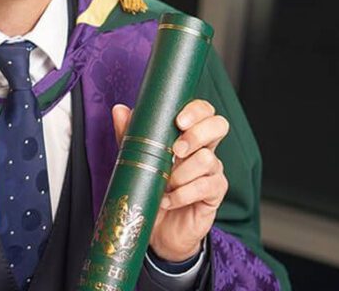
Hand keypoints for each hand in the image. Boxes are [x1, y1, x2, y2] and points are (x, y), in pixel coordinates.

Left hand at [111, 99, 228, 262]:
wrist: (158, 229)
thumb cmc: (151, 189)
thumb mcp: (137, 159)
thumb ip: (130, 135)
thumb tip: (119, 109)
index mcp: (189, 135)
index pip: (204, 111)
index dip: (196, 111)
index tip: (178, 121)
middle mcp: (205, 149)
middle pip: (219, 125)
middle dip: (196, 135)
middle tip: (176, 150)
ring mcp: (213, 171)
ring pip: (207, 158)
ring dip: (181, 172)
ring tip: (163, 185)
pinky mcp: (215, 193)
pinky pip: (205, 186)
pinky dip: (182, 194)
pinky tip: (167, 200)